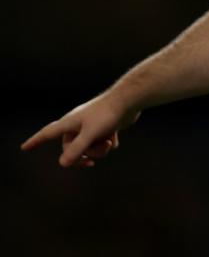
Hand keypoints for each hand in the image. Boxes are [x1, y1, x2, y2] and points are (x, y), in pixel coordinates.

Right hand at [20, 92, 140, 167]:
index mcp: (69, 123)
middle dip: (85, 155)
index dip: (35, 141)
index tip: (24, 147)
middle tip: (95, 157)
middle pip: (73, 149)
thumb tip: (63, 164)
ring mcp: (91, 125)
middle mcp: (78, 124)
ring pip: (90, 147)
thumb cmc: (108, 114)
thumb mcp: (91, 134)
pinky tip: (115, 135)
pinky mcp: (105, 127)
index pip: (47, 134)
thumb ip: (77, 149)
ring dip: (100, 149)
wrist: (129, 100)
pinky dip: (109, 143)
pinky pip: (102, 143)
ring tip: (109, 141)